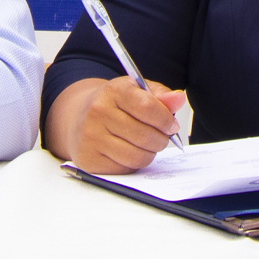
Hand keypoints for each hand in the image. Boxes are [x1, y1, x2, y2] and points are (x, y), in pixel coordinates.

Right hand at [62, 78, 187, 173]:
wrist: (80, 117)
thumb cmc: (115, 105)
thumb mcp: (138, 92)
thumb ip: (161, 96)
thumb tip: (179, 99)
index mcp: (113, 91)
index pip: (148, 107)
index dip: (166, 120)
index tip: (172, 126)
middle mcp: (98, 112)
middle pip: (145, 135)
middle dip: (161, 140)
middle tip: (162, 137)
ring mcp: (91, 137)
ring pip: (137, 156)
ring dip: (150, 153)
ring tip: (147, 145)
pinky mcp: (89, 159)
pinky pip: (125, 168)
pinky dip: (134, 163)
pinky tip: (130, 151)